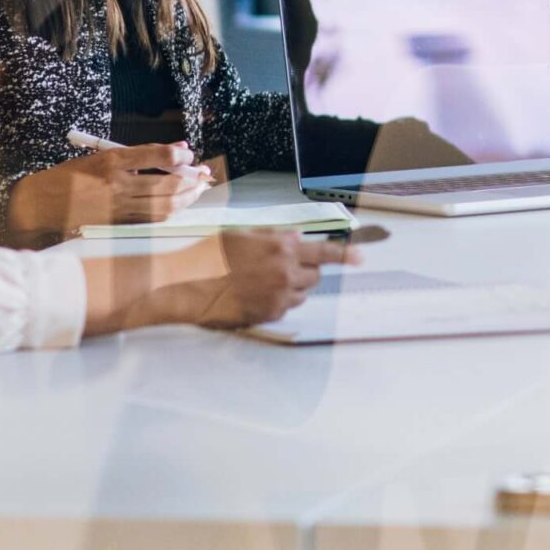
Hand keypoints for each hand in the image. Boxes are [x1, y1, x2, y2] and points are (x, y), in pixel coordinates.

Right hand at [7, 142, 215, 234]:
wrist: (41, 203)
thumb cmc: (70, 176)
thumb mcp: (101, 155)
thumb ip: (137, 154)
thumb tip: (176, 150)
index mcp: (111, 162)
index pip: (155, 155)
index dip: (178, 156)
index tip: (190, 155)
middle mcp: (117, 185)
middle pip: (166, 184)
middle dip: (190, 179)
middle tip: (204, 174)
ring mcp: (118, 207)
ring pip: (163, 205)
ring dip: (185, 198)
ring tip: (198, 190)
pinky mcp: (117, 223)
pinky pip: (151, 219)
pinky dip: (169, 211)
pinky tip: (179, 205)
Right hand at [165, 230, 356, 328]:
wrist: (188, 285)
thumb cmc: (212, 255)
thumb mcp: (245, 234)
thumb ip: (276, 236)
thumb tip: (298, 239)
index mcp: (282, 248)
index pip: (325, 251)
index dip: (346, 254)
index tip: (361, 257)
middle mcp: (285, 273)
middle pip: (315, 276)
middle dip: (306, 270)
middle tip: (285, 266)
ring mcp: (278, 297)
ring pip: (301, 294)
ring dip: (292, 287)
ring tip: (264, 280)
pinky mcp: (268, 315)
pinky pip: (284, 307)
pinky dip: (277, 301)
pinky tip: (255, 294)